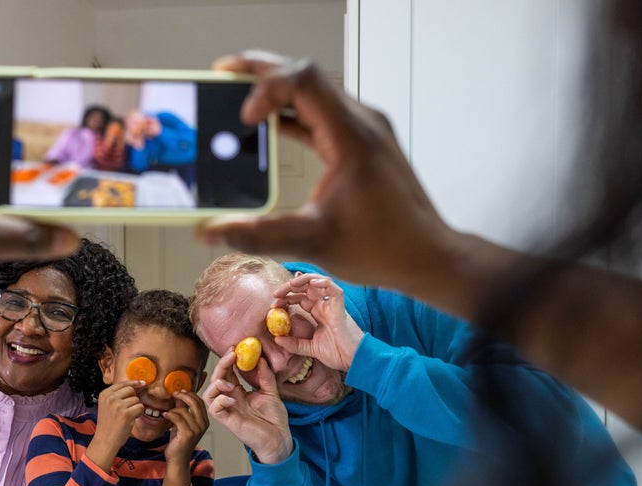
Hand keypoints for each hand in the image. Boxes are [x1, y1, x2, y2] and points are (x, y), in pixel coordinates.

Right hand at [88, 380, 142, 471]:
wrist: (105, 440)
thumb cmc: (109, 424)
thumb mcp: (108, 406)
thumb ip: (118, 395)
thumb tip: (138, 385)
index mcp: (104, 394)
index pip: (122, 383)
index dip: (134, 383)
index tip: (142, 383)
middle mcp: (110, 398)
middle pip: (131, 390)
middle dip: (133, 398)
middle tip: (129, 409)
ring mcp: (118, 405)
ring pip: (136, 399)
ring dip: (136, 407)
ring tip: (127, 416)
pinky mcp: (126, 414)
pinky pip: (140, 407)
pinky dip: (139, 413)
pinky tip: (131, 419)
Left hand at [164, 390, 210, 464]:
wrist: (177, 459)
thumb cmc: (179, 441)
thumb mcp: (182, 422)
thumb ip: (183, 409)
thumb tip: (179, 395)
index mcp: (204, 421)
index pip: (200, 402)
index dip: (190, 394)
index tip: (180, 391)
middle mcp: (203, 425)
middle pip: (195, 403)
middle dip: (183, 396)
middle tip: (174, 394)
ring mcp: (196, 430)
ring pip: (184, 411)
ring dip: (173, 409)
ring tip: (167, 413)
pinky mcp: (188, 434)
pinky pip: (177, 418)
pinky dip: (170, 414)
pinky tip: (164, 416)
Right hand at [197, 51, 453, 292]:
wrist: (429, 257)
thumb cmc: (386, 248)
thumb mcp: (313, 241)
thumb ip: (258, 235)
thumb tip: (211, 231)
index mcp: (352, 136)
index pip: (303, 80)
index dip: (266, 88)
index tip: (246, 119)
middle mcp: (361, 123)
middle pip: (305, 75)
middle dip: (260, 73)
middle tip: (221, 75)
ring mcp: (365, 131)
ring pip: (314, 92)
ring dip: (276, 92)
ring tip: (238, 96)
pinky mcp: (363, 145)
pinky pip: (322, 115)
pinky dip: (293, 114)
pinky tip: (268, 126)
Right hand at [201, 352, 292, 463]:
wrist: (279, 439)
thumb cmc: (274, 419)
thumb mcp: (272, 392)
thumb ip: (265, 377)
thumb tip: (261, 359)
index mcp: (239, 393)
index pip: (228, 373)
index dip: (228, 360)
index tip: (235, 348)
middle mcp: (231, 400)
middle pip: (217, 379)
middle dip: (222, 365)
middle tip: (232, 354)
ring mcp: (229, 410)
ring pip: (209, 394)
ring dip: (217, 383)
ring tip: (230, 381)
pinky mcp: (228, 421)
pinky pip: (214, 409)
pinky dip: (220, 400)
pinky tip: (232, 398)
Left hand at [272, 273, 363, 371]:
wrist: (353, 360)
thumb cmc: (337, 353)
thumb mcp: (310, 348)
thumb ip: (294, 344)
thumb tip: (277, 339)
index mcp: (318, 313)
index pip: (300, 298)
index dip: (286, 298)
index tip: (273, 305)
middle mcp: (325, 306)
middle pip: (306, 288)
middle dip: (290, 288)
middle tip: (276, 294)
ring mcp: (332, 304)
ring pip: (319, 282)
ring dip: (304, 280)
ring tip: (291, 284)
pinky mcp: (340, 306)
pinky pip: (333, 288)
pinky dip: (323, 282)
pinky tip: (312, 283)